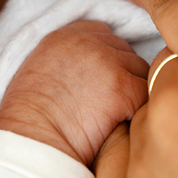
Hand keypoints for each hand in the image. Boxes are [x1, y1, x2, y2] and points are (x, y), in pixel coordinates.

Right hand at [0, 20, 148, 165]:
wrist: (30, 143)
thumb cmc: (30, 122)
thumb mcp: (38, 76)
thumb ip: (65, 63)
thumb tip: (91, 77)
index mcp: (64, 37)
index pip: (103, 34)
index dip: (107, 58)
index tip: (100, 83)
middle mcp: (87, 42)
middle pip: (125, 51)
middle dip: (123, 76)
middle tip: (109, 105)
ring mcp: (107, 62)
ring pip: (141, 72)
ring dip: (133, 93)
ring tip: (116, 117)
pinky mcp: (122, 87)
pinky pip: (146, 95)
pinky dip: (139, 112)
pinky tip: (124, 126)